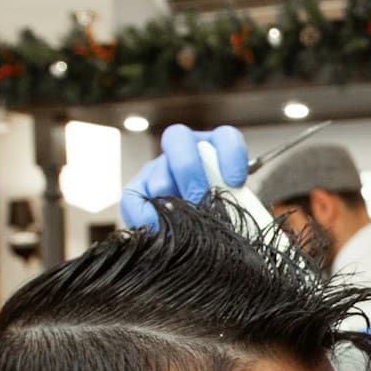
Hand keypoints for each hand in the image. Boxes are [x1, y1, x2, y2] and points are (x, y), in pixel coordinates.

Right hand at [119, 124, 248, 229]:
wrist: (202, 232)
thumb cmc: (224, 215)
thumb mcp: (236, 207)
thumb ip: (237, 204)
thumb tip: (237, 219)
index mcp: (216, 149)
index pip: (225, 138)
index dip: (230, 155)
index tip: (235, 181)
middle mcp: (184, 152)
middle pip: (179, 139)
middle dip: (190, 172)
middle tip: (200, 201)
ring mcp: (159, 169)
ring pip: (157, 172)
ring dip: (170, 199)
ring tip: (181, 224)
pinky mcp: (138, 190)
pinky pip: (133, 197)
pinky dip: (143, 214)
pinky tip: (157, 228)